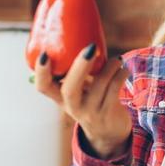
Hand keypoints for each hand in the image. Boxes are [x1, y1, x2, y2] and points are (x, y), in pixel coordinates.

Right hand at [34, 44, 131, 158]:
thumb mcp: (78, 89)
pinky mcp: (107, 114)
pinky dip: (120, 76)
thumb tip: (82, 34)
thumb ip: (76, 69)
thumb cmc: (91, 100)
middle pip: (69, 89)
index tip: (44, 54)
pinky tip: (123, 69)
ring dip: (109, 68)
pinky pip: (114, 91)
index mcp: (59, 97)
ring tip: (116, 59)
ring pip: (98, 87)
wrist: (108, 132)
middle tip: (91, 48)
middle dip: (80, 67)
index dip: (41, 71)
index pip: (43, 87)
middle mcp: (72, 106)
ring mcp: (89, 112)